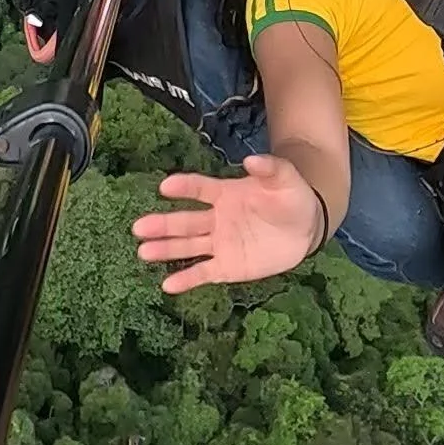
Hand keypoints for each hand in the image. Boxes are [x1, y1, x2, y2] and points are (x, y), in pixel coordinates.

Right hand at [132, 151, 329, 290]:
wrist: (305, 229)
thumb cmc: (291, 198)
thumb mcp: (286, 179)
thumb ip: (270, 168)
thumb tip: (250, 159)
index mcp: (225, 193)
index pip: (200, 188)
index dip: (184, 186)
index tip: (165, 186)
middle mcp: (216, 218)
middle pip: (185, 221)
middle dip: (162, 224)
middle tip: (138, 227)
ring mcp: (219, 243)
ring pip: (188, 246)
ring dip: (166, 249)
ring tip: (143, 252)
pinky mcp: (227, 266)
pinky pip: (203, 272)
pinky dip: (186, 280)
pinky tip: (167, 285)